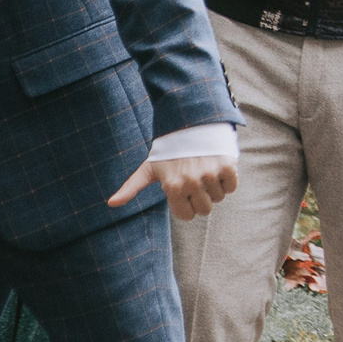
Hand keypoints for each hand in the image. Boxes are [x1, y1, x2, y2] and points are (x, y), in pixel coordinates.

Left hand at [110, 153, 237, 221]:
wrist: (192, 125)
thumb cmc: (169, 152)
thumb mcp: (148, 169)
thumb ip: (130, 188)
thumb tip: (111, 204)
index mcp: (172, 187)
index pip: (187, 216)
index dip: (187, 206)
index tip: (184, 193)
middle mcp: (191, 182)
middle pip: (205, 210)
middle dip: (202, 199)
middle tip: (196, 182)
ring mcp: (210, 174)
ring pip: (219, 198)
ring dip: (214, 188)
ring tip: (206, 172)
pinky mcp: (227, 166)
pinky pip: (231, 187)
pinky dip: (228, 180)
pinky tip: (218, 168)